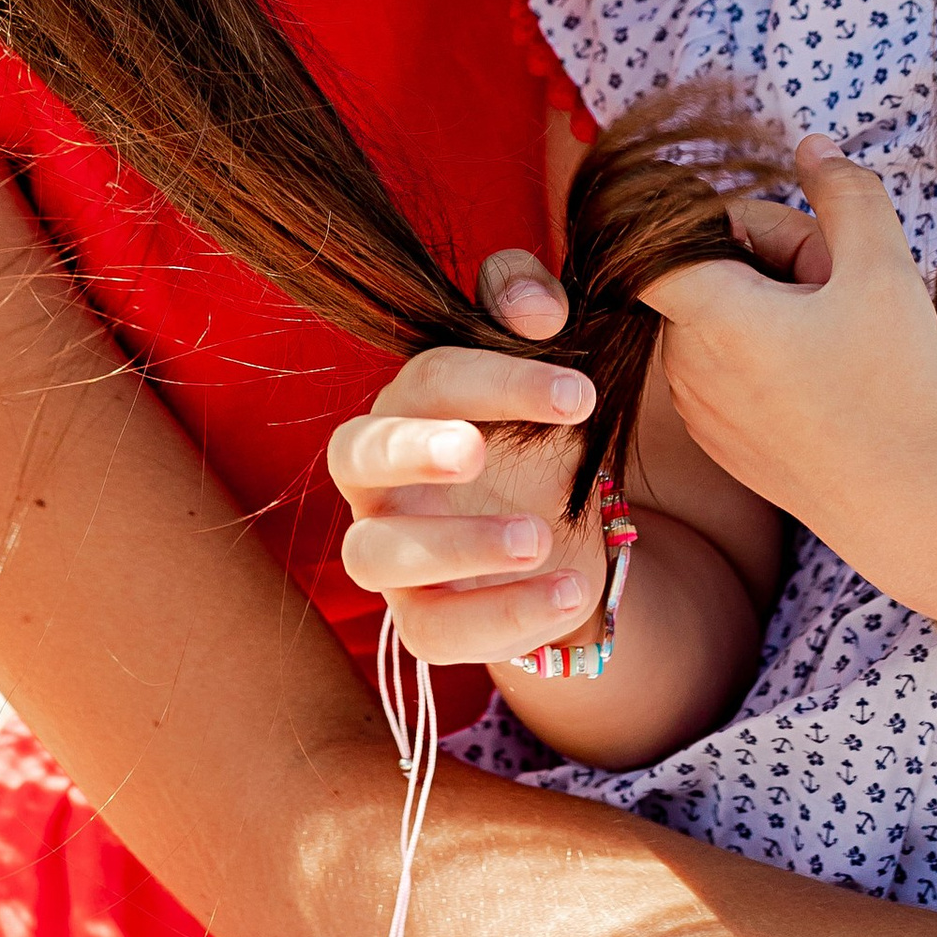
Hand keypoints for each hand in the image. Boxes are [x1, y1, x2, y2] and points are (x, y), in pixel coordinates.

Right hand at [328, 249, 604, 668]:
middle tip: (475, 451)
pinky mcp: (421, 620)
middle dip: (412, 452)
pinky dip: (500, 619)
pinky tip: (570, 591)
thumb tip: (537, 308)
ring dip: (455, 547)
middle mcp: (379, 479)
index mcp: (406, 407)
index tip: (580, 393)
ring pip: (375, 556)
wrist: (557, 524)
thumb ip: (529, 303)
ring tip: (539, 538)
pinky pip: (433, 634)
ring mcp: (390, 554)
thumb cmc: (532, 427)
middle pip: (356, 456)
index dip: (496, 380)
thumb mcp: (541, 358)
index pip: (428, 379)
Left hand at [645, 138, 936, 569]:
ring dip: (773, 310)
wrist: (911, 512)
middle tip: (840, 289)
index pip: (665, 235)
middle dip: (774, 260)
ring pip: (721, 319)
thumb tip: (809, 145)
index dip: (724, 216)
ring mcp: (698, 410)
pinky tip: (827, 382)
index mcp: (710, 317)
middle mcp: (684, 366)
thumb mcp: (884, 268)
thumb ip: (845, 190)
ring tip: (839, 340)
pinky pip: (727, 369)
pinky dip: (769, 358)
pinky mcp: (720, 442)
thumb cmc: (895, 389)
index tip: (781, 235)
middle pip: (709, 270)